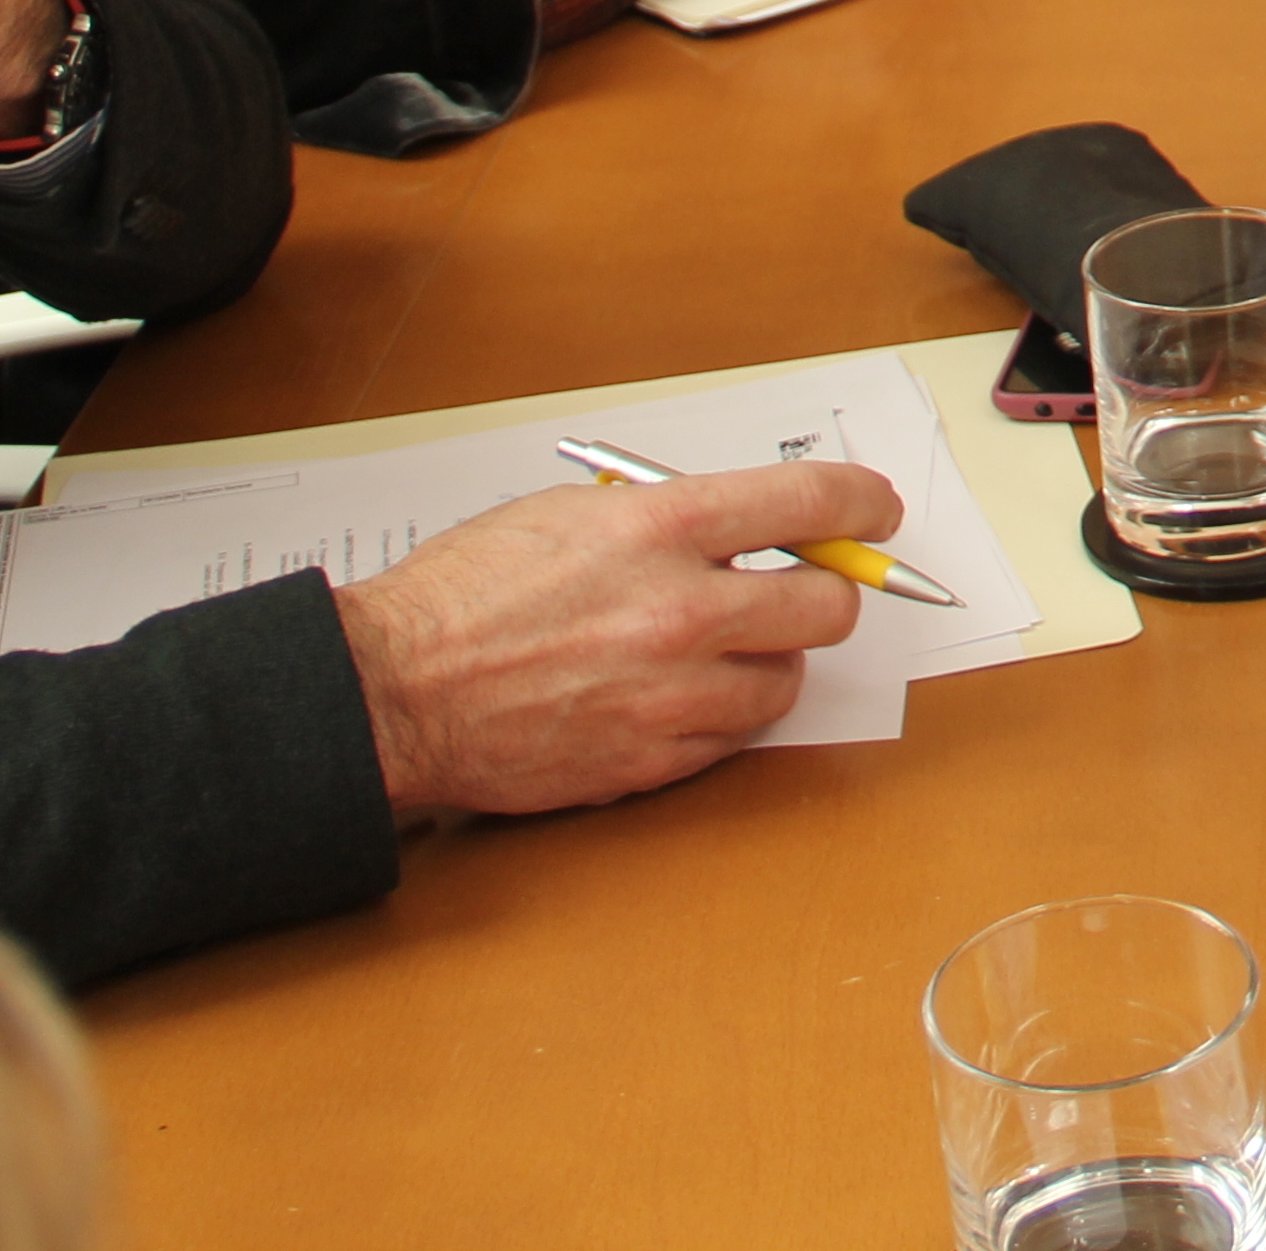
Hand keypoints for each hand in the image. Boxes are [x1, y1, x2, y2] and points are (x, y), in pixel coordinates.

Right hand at [331, 461, 891, 821]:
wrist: (391, 691)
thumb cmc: (464, 595)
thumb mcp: (569, 513)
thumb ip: (668, 518)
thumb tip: (747, 529)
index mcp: (661, 528)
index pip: (811, 504)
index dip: (861, 505)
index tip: (875, 511)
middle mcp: (680, 610)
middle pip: (826, 603)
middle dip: (823, 593)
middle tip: (795, 591)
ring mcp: (670, 694)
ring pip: (785, 679)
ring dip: (767, 661)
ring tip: (712, 650)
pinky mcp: (650, 761)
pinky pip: (731, 740)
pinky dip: (719, 717)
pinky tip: (671, 698)